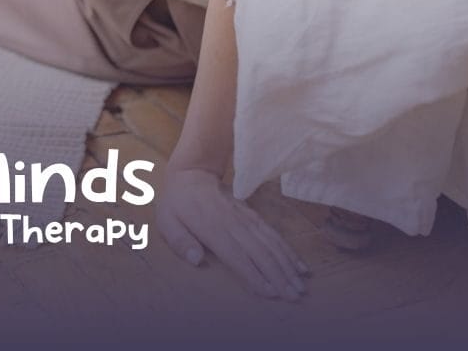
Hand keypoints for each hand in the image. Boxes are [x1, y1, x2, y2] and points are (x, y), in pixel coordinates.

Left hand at [156, 167, 308, 300]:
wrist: (192, 173)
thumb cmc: (177, 203)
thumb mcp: (166, 221)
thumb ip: (180, 241)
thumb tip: (195, 260)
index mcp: (211, 227)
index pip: (236, 255)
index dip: (253, 274)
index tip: (270, 292)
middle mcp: (232, 223)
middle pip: (260, 252)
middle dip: (279, 275)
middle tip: (294, 296)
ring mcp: (245, 218)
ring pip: (270, 243)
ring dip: (287, 264)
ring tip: (301, 285)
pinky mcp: (252, 215)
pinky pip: (272, 233)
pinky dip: (287, 249)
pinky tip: (298, 264)